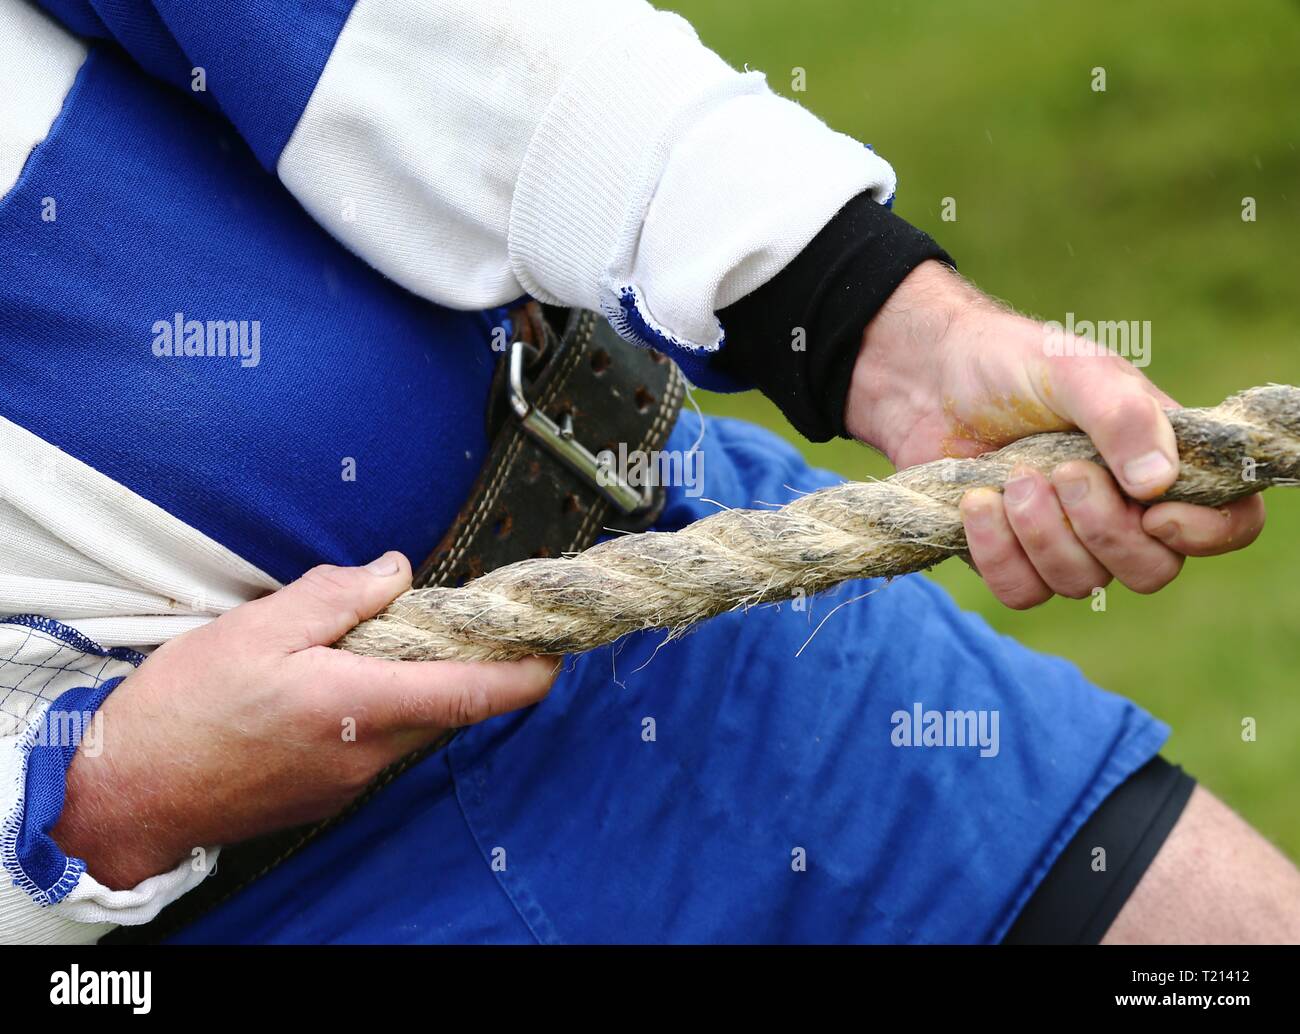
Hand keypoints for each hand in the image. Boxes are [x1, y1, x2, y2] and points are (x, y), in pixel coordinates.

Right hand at [52, 552, 557, 888]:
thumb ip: (337, 596)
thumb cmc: (184, 710)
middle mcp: (368, 752)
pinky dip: (382, 706)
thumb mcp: (257, 628)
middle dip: (465, 662)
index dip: (526, 673)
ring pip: (413, 723)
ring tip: (376, 639)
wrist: (127, 795)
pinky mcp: (327, 791)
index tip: (556, 650)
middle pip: (450, 706)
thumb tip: (396, 572)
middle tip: (451, 616)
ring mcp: (349, 779)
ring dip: (418, 682)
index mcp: (360, 705)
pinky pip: (378, 742)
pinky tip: (338, 680)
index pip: (473, 694)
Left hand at [844, 260, 1264, 608]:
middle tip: (1061, 471)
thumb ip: (1121, 415)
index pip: (1227, 523)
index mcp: (1161, 461)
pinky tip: (977, 504)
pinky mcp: (1010, 557)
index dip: (1207, 534)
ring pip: (1081, 583)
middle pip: (1151, 570)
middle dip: (1103, 529)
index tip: (1156, 512)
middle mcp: (1123, 509)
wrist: (926, 379)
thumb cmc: (1010, 364)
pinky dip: (998, 553)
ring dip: (1042, 534)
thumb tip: (1159, 482)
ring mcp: (1066, 538)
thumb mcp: (1072, 370)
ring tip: (1011, 477)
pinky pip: (1022, 592)